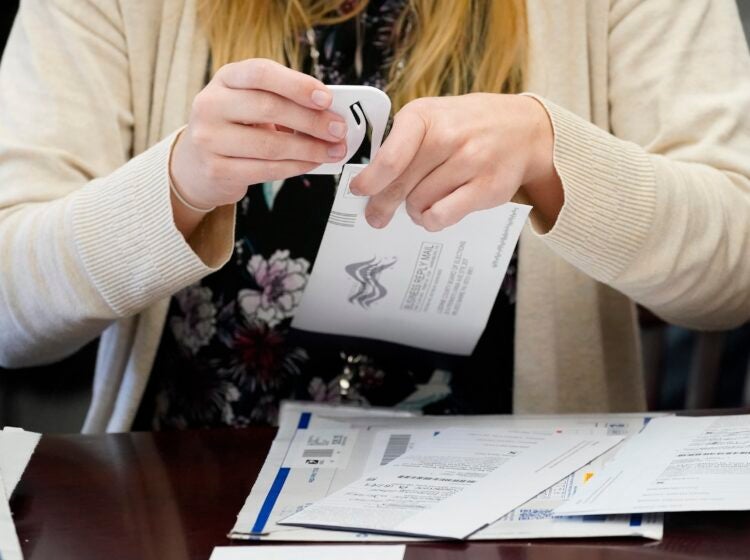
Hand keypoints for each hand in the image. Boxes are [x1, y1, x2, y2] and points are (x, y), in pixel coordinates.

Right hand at [171, 59, 347, 211]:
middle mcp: (211, 104)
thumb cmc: (235, 128)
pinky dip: (296, 167)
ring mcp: (209, 139)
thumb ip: (284, 101)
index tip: (326, 98)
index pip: (261, 72)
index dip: (296, 84)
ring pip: (270, 144)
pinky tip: (312, 163)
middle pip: (269, 108)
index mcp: (225, 78)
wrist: (197, 164)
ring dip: (309, 149)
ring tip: (333, 151)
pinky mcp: (216, 170)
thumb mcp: (251, 103)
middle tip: (338, 129)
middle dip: (311, 120)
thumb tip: (330, 112)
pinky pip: (266, 169)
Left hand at [351, 93, 561, 231]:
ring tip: (418, 204)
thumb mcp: (432, 117)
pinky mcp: (487, 188)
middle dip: (382, 205)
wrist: (525, 129)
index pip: (390, 157)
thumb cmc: (469, 125)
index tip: (359, 191)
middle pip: (401, 185)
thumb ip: (401, 144)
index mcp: (425, 115)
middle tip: (376, 217)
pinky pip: (442, 216)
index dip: (370, 181)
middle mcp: (449, 136)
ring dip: (412, 210)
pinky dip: (431, 219)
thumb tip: (371, 182)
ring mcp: (471, 162)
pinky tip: (433, 212)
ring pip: (419, 203)